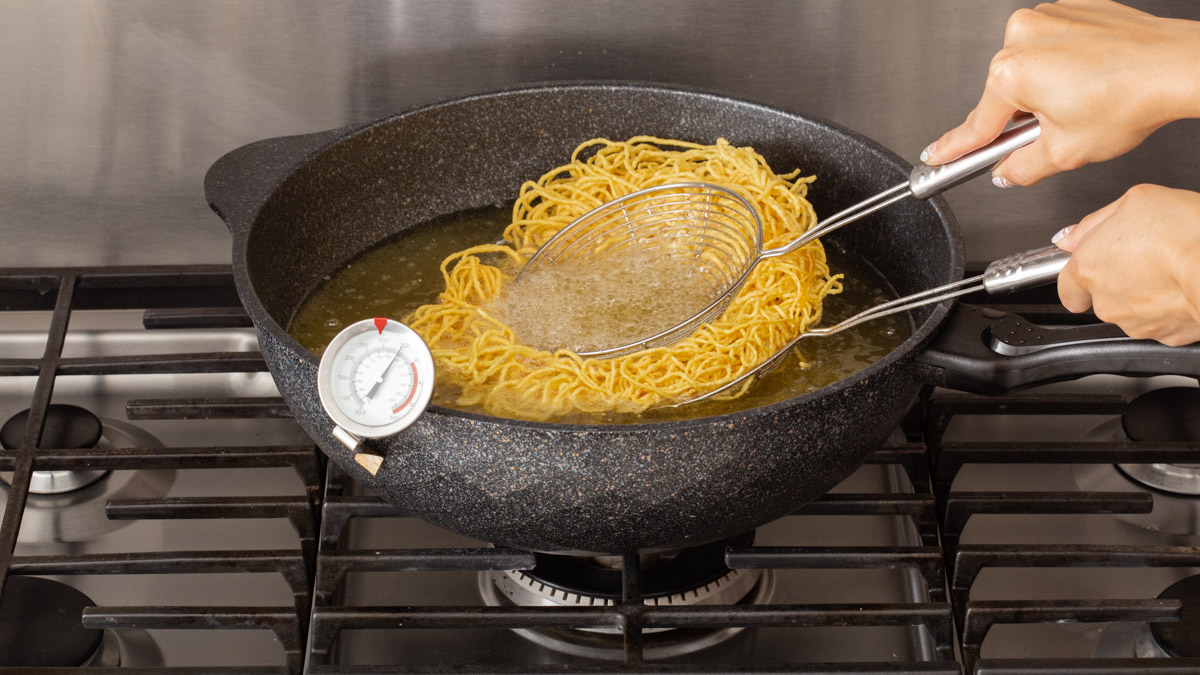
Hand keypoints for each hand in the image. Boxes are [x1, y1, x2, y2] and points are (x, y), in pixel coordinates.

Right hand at [922, 0, 1199, 186]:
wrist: (1179, 67)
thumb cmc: (1130, 99)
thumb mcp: (1065, 152)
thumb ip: (1021, 167)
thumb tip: (1006, 172)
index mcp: (1012, 72)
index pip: (976, 124)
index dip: (954, 149)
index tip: (935, 156)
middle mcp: (1022, 36)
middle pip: (1004, 94)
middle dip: (1022, 117)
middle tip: (1055, 132)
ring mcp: (1047, 16)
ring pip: (1029, 68)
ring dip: (1045, 89)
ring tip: (1083, 102)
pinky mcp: (1072, 8)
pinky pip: (1054, 44)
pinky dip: (1066, 64)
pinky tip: (1092, 79)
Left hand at [1054, 184, 1199, 345]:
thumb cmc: (1185, 231)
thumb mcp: (1135, 201)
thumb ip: (1094, 222)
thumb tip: (1072, 236)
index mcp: (1089, 269)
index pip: (1065, 285)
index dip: (1079, 275)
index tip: (1092, 267)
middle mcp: (1106, 302)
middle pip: (1100, 296)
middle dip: (1117, 279)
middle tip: (1145, 255)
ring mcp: (1135, 323)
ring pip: (1130, 311)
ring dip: (1143, 294)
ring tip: (1169, 268)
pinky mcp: (1164, 337)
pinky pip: (1160, 322)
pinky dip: (1168, 308)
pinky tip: (1182, 285)